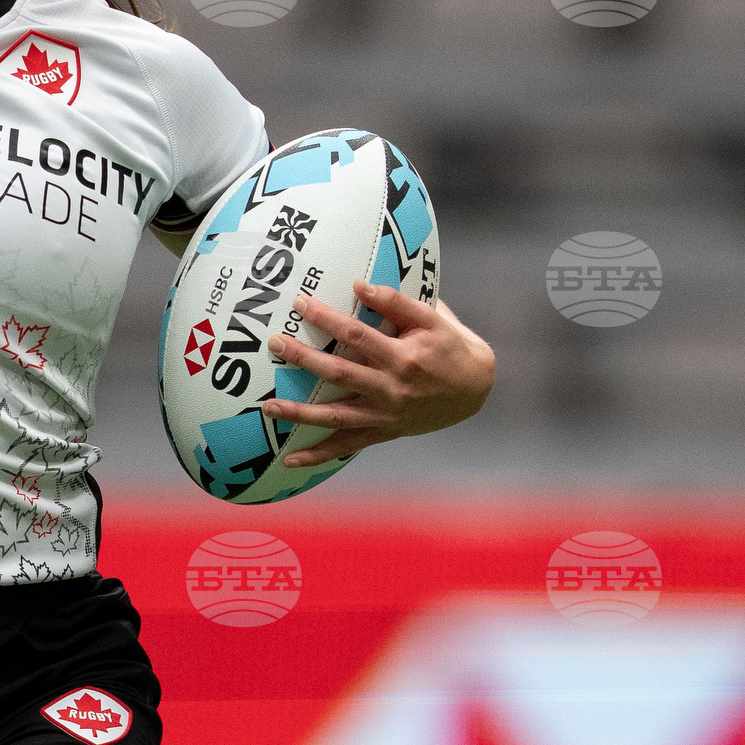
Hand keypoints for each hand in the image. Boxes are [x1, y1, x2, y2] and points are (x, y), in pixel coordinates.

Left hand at [267, 275, 494, 470]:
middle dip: (304, 359)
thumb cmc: (451, 346)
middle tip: (275, 343)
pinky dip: (319, 455)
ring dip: (300, 413)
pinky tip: (290, 459)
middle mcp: (392, 388)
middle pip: (340, 373)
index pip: (357, 334)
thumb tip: (359, 285)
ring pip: (337, 416)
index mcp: (404, 357)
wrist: (476, 389)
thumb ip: (397, 302)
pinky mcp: (383, 432)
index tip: (300, 303)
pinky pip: (347, 445)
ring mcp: (385, 415)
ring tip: (267, 408)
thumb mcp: (433, 319)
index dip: (327, 319)